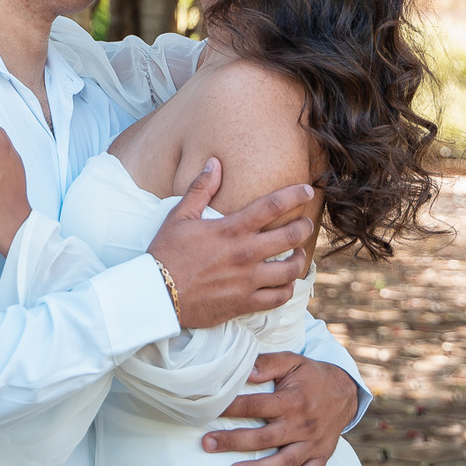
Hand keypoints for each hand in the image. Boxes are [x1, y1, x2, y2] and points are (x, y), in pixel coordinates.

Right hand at [145, 164, 313, 331]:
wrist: (158, 295)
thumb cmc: (167, 253)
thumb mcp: (180, 216)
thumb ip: (201, 188)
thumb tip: (215, 162)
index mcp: (232, 229)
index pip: (273, 206)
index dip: (294, 195)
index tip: (307, 190)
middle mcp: (245, 254)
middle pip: (290, 237)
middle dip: (304, 227)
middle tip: (305, 223)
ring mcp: (248, 281)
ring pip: (290, 270)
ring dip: (299, 259)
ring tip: (299, 252)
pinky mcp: (245, 303)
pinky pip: (278, 298)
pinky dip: (287, 289)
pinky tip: (286, 282)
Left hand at [202, 354, 358, 465]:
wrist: (346, 390)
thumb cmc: (312, 375)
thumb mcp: (292, 361)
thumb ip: (268, 364)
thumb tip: (245, 370)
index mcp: (292, 400)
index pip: (256, 406)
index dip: (232, 409)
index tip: (209, 411)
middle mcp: (302, 424)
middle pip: (264, 437)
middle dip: (234, 442)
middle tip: (208, 444)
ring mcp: (313, 443)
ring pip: (283, 462)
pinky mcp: (321, 456)